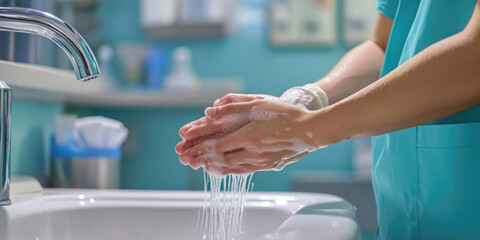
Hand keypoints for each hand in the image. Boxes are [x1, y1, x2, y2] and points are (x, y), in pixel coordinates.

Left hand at [176, 99, 321, 174]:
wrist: (311, 131)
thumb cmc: (286, 114)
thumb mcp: (259, 104)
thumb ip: (233, 107)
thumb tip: (210, 111)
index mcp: (249, 135)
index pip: (217, 145)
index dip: (199, 147)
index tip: (184, 149)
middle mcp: (253, 152)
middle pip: (219, 158)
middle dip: (200, 158)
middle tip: (184, 159)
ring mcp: (260, 161)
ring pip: (230, 167)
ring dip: (211, 165)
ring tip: (197, 164)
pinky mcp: (267, 166)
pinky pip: (243, 171)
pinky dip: (228, 170)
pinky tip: (220, 169)